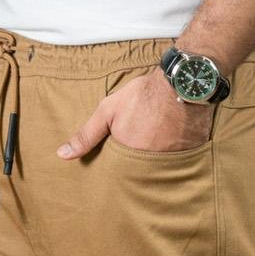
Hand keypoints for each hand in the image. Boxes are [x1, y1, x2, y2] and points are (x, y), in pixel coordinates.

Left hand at [56, 67, 213, 158]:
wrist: (182, 82)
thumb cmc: (143, 96)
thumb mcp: (108, 112)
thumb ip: (87, 135)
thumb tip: (62, 155)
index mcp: (129, 158)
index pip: (121, 173)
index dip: (121, 163)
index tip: (124, 153)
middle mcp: (152, 164)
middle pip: (143, 173)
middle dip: (141, 162)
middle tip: (144, 144)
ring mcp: (174, 160)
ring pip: (163, 167)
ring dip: (160, 157)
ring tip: (160, 140)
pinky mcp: (192, 153)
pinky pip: (183, 160)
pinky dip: (179, 152)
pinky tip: (177, 139)